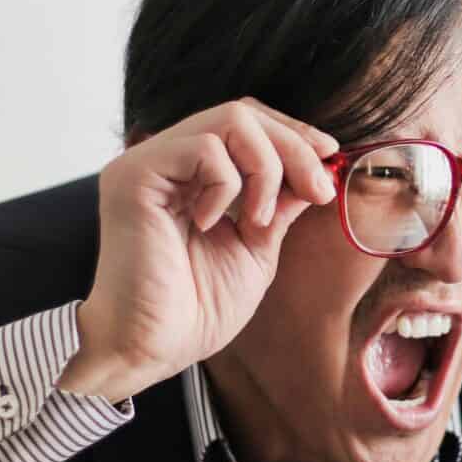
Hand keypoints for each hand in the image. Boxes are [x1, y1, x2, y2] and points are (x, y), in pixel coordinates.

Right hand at [57, 97, 340, 400]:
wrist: (152, 349)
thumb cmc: (195, 310)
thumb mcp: (255, 248)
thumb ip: (278, 204)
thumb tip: (315, 169)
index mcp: (188, 175)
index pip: (244, 124)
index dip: (290, 133)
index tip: (328, 156)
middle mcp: (164, 160)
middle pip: (242, 113)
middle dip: (292, 146)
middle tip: (317, 190)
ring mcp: (146, 164)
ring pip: (229, 120)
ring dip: (265, 169)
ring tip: (256, 222)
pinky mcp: (133, 176)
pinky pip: (203, 148)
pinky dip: (226, 184)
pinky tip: (212, 224)